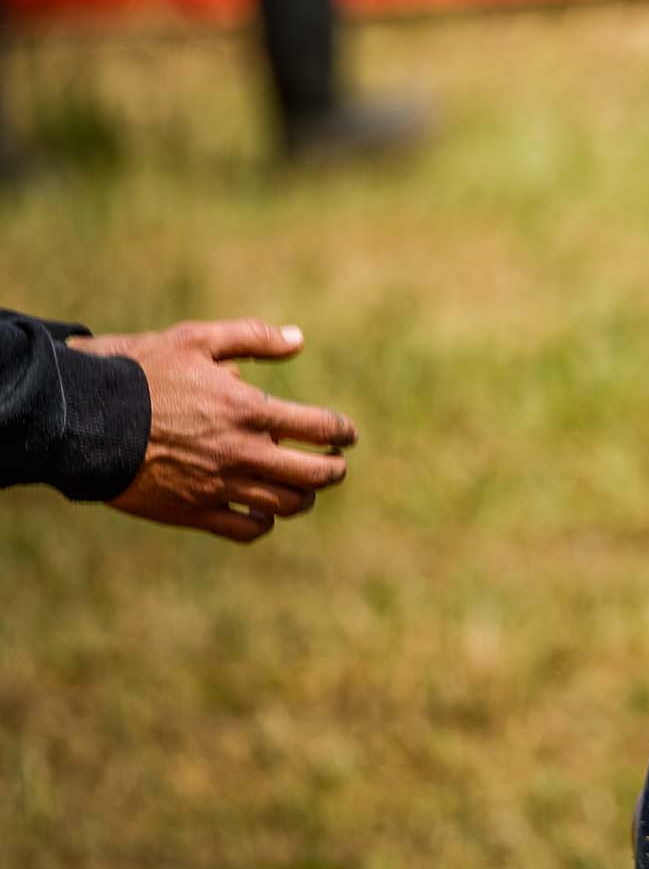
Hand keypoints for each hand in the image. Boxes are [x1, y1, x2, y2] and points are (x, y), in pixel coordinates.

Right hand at [68, 321, 354, 540]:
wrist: (82, 419)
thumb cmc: (139, 373)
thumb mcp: (195, 340)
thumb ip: (251, 338)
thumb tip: (298, 339)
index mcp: (247, 410)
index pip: (320, 427)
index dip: (342, 432)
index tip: (346, 434)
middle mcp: (240, 452)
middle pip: (314, 475)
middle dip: (333, 470)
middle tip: (334, 464)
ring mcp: (217, 485)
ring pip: (285, 505)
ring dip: (303, 498)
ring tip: (302, 489)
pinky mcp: (191, 511)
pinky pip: (245, 530)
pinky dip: (263, 523)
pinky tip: (262, 512)